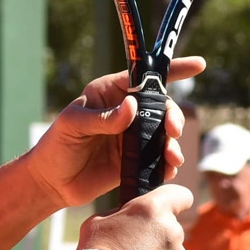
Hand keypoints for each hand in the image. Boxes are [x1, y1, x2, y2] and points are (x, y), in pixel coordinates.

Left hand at [24, 57, 205, 209]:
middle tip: (172, 131)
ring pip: (164, 134)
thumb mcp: (73, 126)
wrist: (51, 183)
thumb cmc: (55, 147)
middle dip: (173, 116)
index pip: (143, 76)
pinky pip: (159, 159)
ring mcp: (131, 137)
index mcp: (109, 94)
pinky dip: (168, 164)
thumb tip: (132, 106)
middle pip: (161, 107)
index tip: (198, 65)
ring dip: (173, 143)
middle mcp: (124, 112)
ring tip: (171, 156)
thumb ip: (103, 118)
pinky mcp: (135, 161)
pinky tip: (168, 169)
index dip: (172, 70)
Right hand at [75, 183, 191, 249]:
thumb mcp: (99, 221)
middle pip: (171, 229)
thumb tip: (131, 217)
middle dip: (157, 236)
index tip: (169, 208)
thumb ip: (123, 214)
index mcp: (152, 209)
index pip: (181, 195)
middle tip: (134, 249)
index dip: (175, 201)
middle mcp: (172, 231)